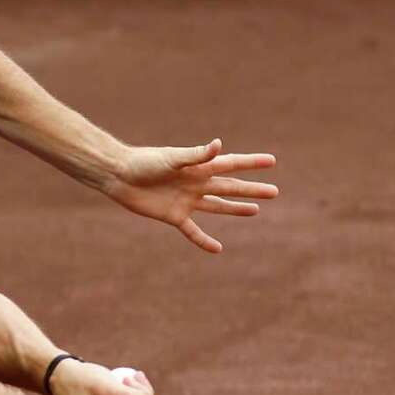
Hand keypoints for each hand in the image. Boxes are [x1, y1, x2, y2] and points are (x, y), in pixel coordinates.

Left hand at [106, 139, 278, 253]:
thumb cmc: (144, 162)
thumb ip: (196, 155)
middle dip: (252, 190)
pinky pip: (193, 231)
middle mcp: (196, 183)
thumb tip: (219, 145)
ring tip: (255, 211)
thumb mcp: (171, 158)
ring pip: (218, 206)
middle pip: (230, 187)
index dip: (252, 163)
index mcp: (199, 166)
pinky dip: (204, 241)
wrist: (119, 176)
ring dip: (236, 209)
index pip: (232, 164)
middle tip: (274, 192)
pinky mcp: (174, 216)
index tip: (272, 161)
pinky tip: (218, 249)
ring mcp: (187, 200)